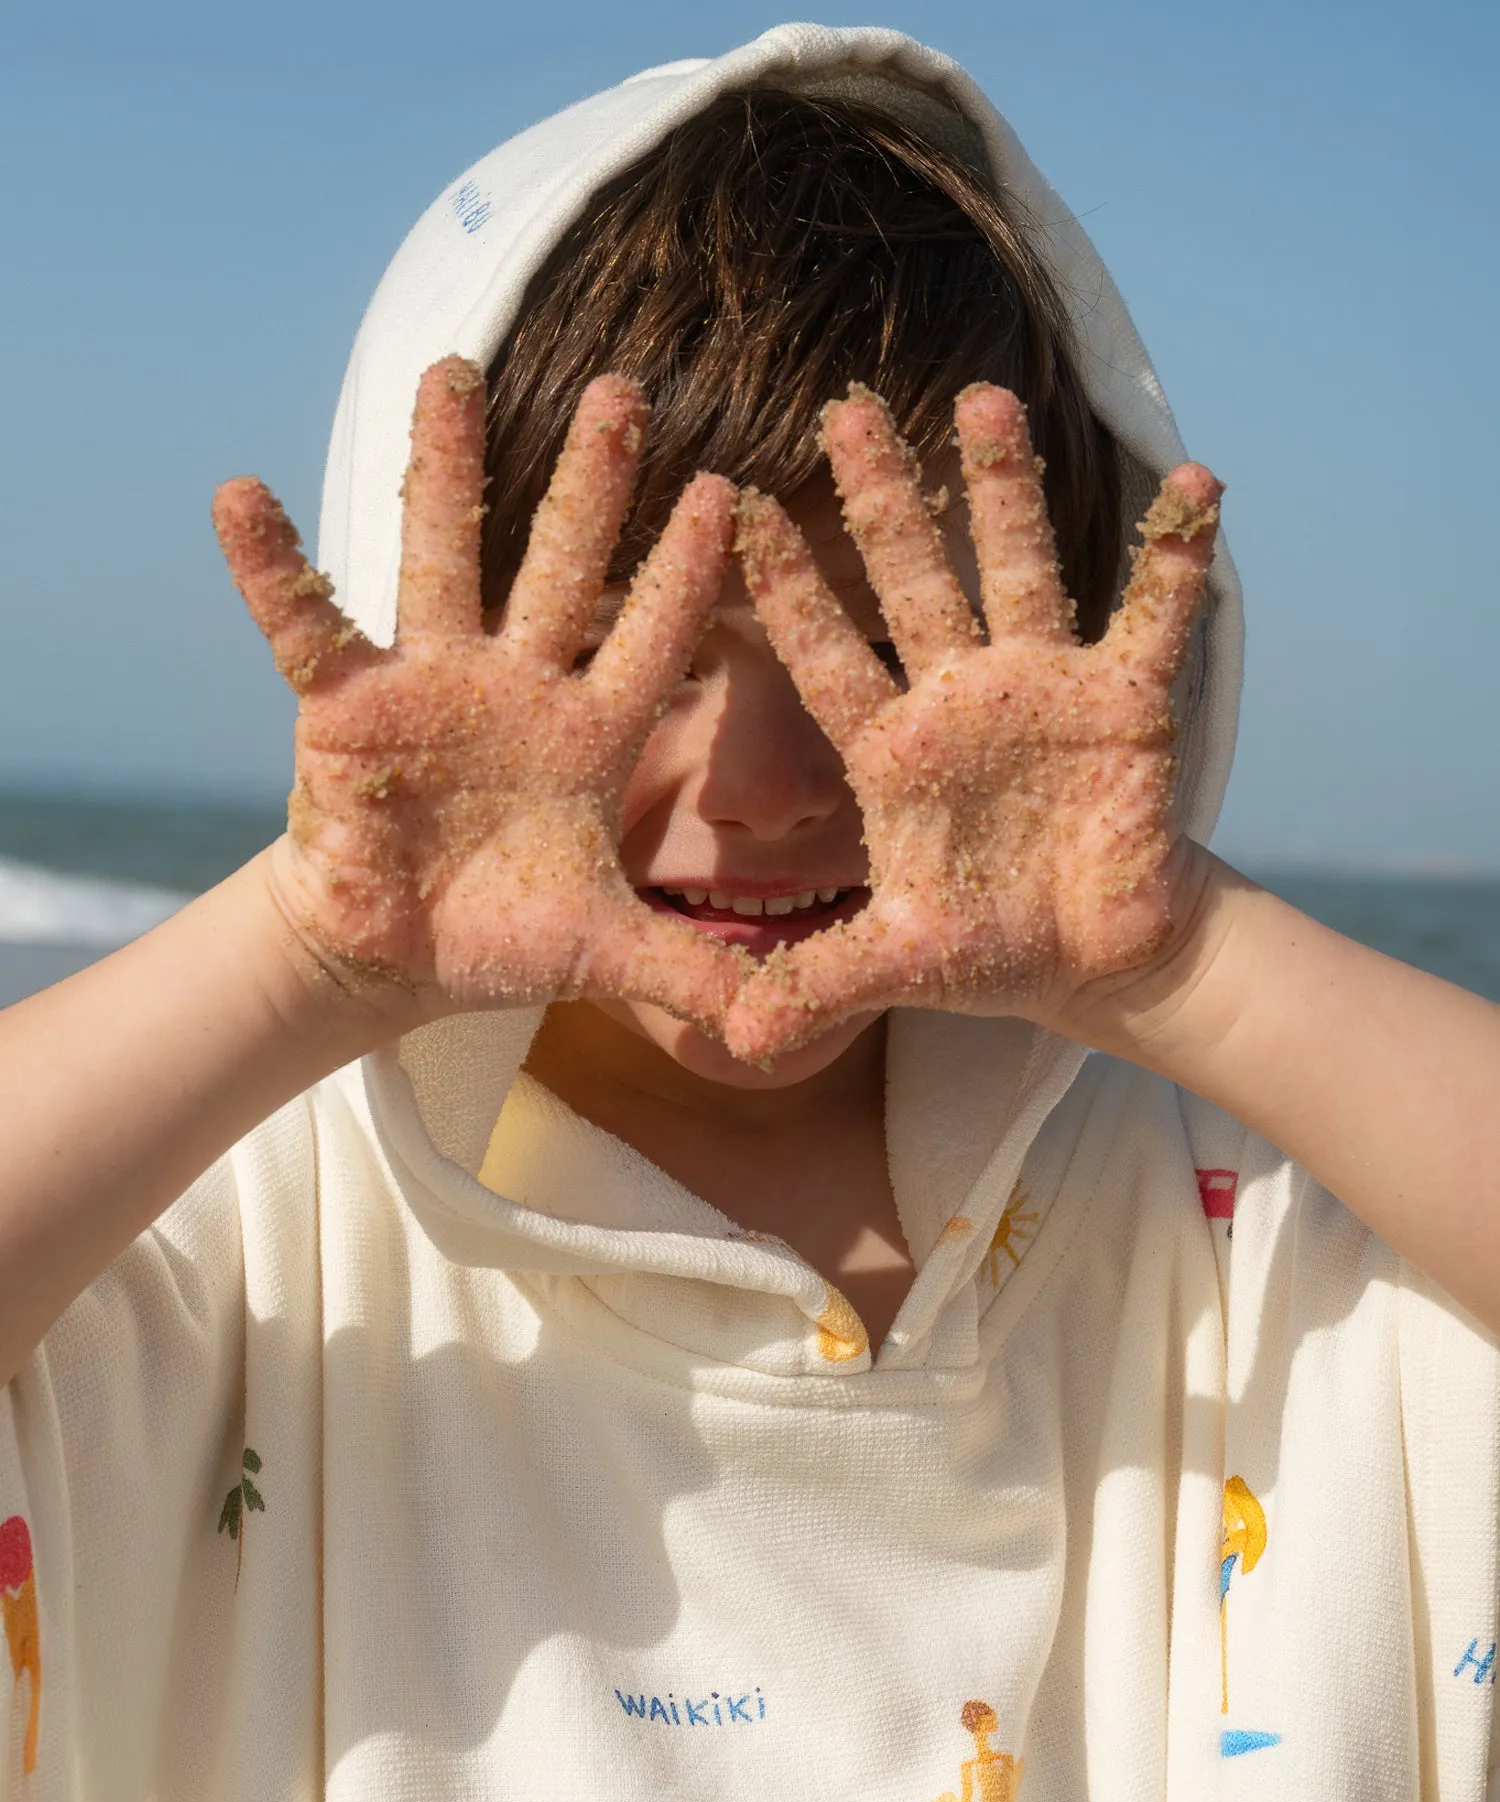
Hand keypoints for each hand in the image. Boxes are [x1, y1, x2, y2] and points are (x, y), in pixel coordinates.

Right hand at [213, 358, 742, 1029]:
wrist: (400, 954)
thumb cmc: (508, 937)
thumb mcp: (608, 955)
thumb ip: (692, 973)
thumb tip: (781, 1025)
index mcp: (593, 733)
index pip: (655, 636)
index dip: (689, 571)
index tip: (732, 491)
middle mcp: (519, 687)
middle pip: (561, 566)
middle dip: (591, 483)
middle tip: (626, 388)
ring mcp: (431, 685)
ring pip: (441, 559)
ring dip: (444, 469)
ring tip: (450, 369)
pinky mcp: (347, 708)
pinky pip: (307, 627)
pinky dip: (275, 569)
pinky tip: (243, 495)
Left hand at [723, 382, 1220, 1060]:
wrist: (1095, 955)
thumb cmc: (988, 948)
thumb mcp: (900, 966)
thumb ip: (818, 984)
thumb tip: (734, 1043)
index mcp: (891, 751)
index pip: (824, 658)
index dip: (782, 591)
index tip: (731, 508)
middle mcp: (959, 698)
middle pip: (913, 582)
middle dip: (883, 499)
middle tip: (845, 408)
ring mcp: (1042, 690)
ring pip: (1020, 570)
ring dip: (1005, 490)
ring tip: (986, 398)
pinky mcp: (1126, 704)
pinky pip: (1154, 617)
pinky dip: (1175, 558)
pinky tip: (1195, 482)